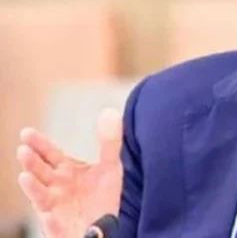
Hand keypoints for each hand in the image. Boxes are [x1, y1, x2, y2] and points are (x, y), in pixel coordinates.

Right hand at [17, 108, 123, 237]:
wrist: (105, 226)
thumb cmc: (101, 196)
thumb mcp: (110, 167)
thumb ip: (110, 142)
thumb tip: (110, 112)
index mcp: (66, 171)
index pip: (49, 154)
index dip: (38, 144)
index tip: (26, 133)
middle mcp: (56, 187)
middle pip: (40, 172)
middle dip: (31, 162)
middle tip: (23, 150)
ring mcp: (56, 208)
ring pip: (39, 197)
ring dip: (32, 188)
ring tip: (25, 177)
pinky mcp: (60, 228)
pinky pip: (53, 226)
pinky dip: (49, 221)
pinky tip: (48, 216)